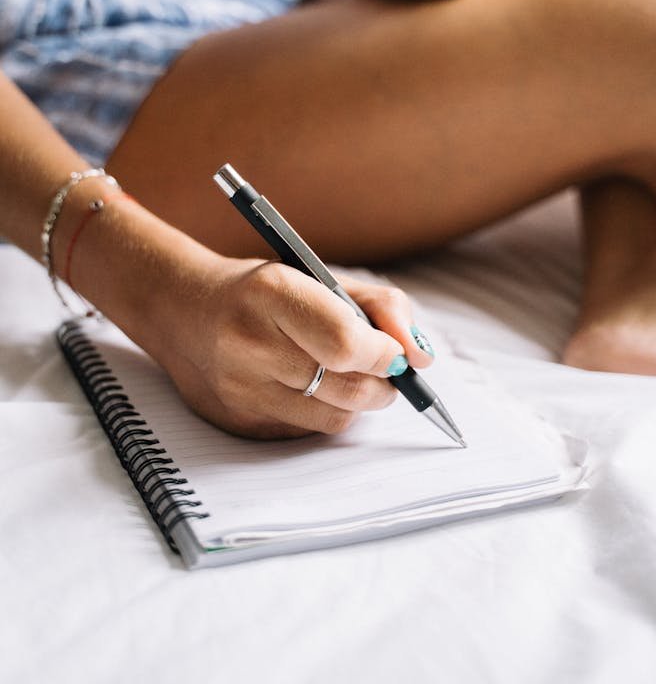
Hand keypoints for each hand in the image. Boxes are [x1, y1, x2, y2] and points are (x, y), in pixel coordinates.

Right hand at [133, 243, 433, 440]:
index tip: (396, 352)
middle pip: (348, 387)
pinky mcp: (237, 423)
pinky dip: (323, 414)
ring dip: (357, 401)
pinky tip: (308, 388)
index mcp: (271, 293)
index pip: (346, 343)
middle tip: (385, 369)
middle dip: (383, 382)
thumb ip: (381, 307)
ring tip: (347, 375)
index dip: (385, 353)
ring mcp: (239, 389)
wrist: (181, 309)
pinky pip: (306, 433)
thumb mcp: (320, 276)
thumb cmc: (262, 291)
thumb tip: (421, 357)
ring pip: (334, 418)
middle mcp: (249, 343)